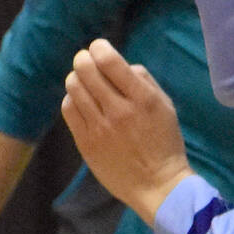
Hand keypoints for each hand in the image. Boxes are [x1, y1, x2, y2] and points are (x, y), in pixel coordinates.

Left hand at [61, 39, 193, 224]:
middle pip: (86, 70)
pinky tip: (81, 103)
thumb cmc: (164, 144)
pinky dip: (72, 100)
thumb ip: (144, 81)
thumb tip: (121, 65)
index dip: (99, 47)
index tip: (99, 48)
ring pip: (74, 87)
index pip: (110, 61)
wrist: (157, 185)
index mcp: (142, 99)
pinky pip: (68, 109)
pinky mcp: (86, 143)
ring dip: (76, 78)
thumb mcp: (165, 106)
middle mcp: (118, 110)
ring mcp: (100, 128)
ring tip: (83, 82)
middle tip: (87, 62)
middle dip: (84, 59)